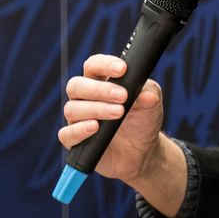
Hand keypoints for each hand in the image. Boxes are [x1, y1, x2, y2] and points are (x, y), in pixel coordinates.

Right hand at [57, 54, 165, 185]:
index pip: (94, 66)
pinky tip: (95, 128)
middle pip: (76, 85)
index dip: (104, 65)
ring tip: (118, 113)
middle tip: (122, 96)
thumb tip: (147, 95)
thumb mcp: (152, 105)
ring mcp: (77, 120)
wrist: (143, 153)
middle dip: (99, 90)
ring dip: (96, 109)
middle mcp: (84, 99)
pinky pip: (66, 134)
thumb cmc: (143, 122)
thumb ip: (149, 95)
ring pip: (72, 109)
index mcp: (100, 82)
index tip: (122, 69)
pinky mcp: (75, 142)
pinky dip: (79, 130)